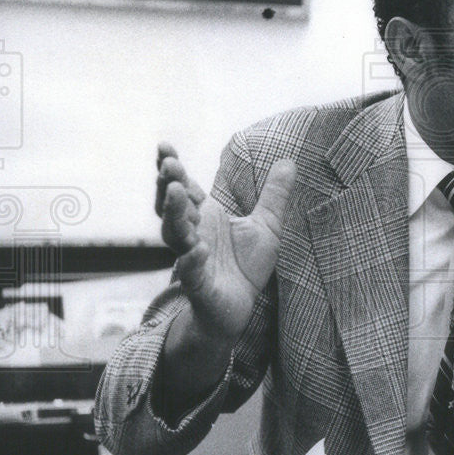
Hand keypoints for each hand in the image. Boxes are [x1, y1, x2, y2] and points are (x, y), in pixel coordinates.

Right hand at [156, 142, 295, 343]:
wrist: (239, 308)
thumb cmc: (245, 266)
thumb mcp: (267, 226)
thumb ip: (275, 195)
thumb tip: (289, 161)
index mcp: (204, 217)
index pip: (184, 187)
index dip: (173, 168)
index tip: (164, 146)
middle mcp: (192, 234)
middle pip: (172, 207)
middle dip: (169, 185)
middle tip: (169, 165)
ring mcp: (192, 259)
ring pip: (175, 235)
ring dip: (175, 214)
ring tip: (177, 192)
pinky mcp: (199, 285)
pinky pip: (192, 272)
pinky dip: (192, 261)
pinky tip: (198, 249)